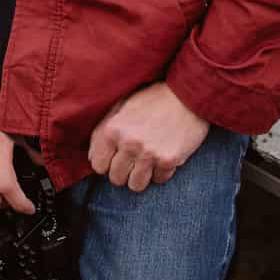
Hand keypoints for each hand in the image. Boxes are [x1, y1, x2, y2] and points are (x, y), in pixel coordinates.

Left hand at [88, 83, 209, 189]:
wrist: (186, 94)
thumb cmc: (151, 98)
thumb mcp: (121, 105)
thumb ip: (103, 129)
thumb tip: (92, 157)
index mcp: (113, 129)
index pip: (98, 165)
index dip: (106, 162)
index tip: (115, 156)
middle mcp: (129, 143)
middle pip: (116, 178)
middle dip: (123, 171)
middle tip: (132, 158)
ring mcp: (149, 154)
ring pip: (136, 185)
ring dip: (140, 175)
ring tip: (146, 160)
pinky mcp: (169, 160)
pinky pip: (158, 180)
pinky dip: (160, 172)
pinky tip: (162, 155)